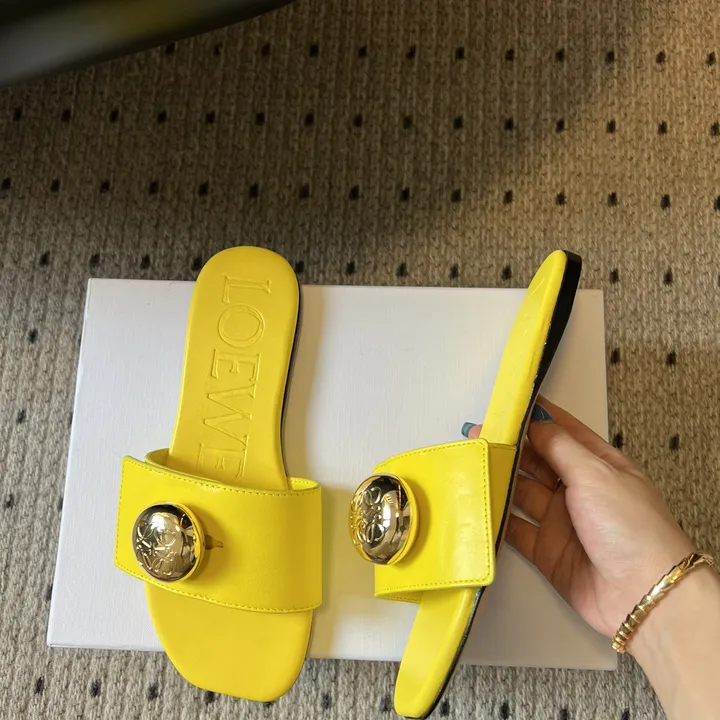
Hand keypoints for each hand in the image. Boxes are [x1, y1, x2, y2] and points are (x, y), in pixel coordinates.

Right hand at [465, 396, 692, 638]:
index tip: (506, 406)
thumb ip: (559, 447)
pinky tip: (479, 504)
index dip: (535, 417)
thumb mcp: (595, 474)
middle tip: (478, 435)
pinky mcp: (546, 550)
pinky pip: (515, 528)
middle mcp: (578, 489)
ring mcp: (561, 520)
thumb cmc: (631, 527)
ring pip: (521, 492)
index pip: (562, 431)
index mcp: (597, 464)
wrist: (643, 594)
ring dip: (499, 479)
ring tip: (472, 464)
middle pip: (536, 461)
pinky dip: (496, 518)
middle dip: (509, 447)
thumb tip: (536, 423)